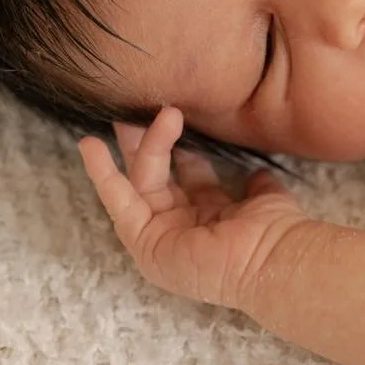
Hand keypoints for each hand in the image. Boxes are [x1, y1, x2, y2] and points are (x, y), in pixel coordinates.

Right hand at [79, 107, 311, 310]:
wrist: (274, 258)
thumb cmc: (275, 232)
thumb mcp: (263, 199)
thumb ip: (256, 185)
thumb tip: (256, 172)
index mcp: (211, 217)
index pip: (188, 176)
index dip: (180, 146)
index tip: (175, 114)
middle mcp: (183, 227)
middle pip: (156, 176)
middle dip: (145, 141)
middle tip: (135, 107)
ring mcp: (162, 237)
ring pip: (139, 182)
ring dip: (134, 147)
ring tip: (123, 114)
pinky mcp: (146, 244)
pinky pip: (119, 205)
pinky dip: (102, 175)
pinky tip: (89, 145)